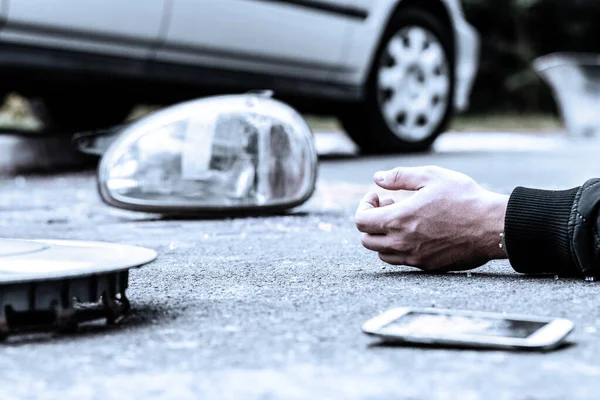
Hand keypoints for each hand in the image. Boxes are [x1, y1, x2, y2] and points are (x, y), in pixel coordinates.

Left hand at [355, 166, 508, 271]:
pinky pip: (402, 261)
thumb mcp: (431, 176)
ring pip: (382, 253)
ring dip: (384, 236)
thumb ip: (400, 177)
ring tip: (404, 219)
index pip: (361, 221)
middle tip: (391, 206)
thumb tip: (378, 179)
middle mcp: (402, 243)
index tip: (379, 196)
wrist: (492, 226)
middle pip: (367, 240)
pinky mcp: (427, 266)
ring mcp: (414, 257)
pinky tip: (417, 231)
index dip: (365, 206)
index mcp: (399, 220)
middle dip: (372, 221)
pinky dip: (400, 247)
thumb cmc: (464, 198)